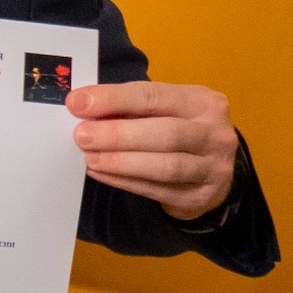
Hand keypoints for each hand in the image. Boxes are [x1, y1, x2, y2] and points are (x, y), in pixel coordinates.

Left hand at [67, 81, 236, 221]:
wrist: (210, 171)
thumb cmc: (178, 130)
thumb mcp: (163, 110)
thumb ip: (129, 107)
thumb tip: (83, 106)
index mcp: (203, 102)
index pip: (154, 96)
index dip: (114, 99)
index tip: (78, 104)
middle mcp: (215, 134)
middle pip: (166, 133)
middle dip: (118, 134)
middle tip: (82, 136)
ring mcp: (213, 168)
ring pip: (165, 166)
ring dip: (121, 162)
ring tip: (90, 158)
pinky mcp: (200, 196)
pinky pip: (157, 190)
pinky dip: (125, 182)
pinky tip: (101, 174)